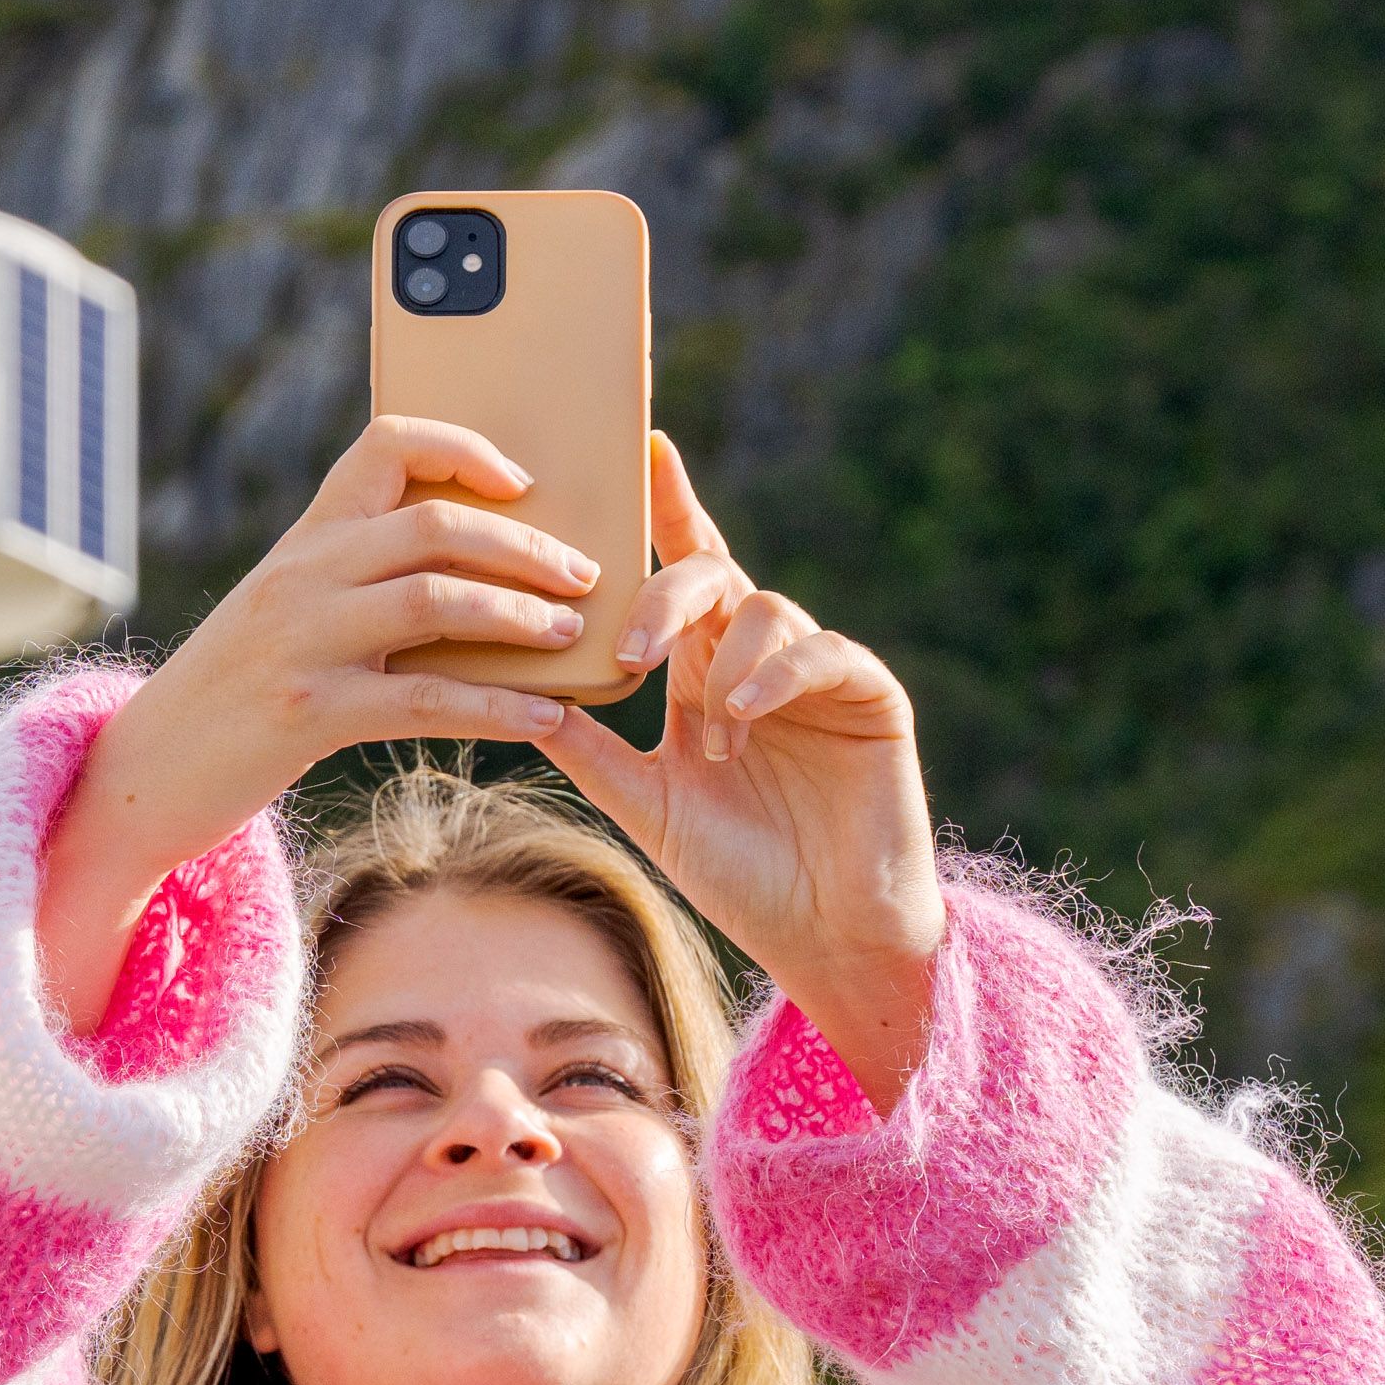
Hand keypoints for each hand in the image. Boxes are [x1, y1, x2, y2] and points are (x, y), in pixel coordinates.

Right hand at [38, 416, 594, 1035]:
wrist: (141, 772)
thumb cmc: (230, 696)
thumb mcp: (281, 614)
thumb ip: (354, 581)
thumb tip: (470, 574)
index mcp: (304, 540)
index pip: (386, 444)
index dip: (465, 448)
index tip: (523, 480)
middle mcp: (303, 575)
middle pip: (436, 524)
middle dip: (527, 545)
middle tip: (585, 572)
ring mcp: (303, 642)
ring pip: (438, 599)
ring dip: (522, 614)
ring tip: (574, 633)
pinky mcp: (311, 714)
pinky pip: (427, 700)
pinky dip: (500, 707)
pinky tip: (547, 718)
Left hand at [537, 433, 946, 1108]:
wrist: (824, 936)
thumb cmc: (738, 871)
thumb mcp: (644, 803)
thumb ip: (588, 747)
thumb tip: (513, 694)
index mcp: (703, 667)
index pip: (681, 569)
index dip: (665, 506)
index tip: (638, 449)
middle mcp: (758, 655)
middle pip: (711, 573)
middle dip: (665, 593)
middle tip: (628, 646)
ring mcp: (818, 670)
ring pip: (765, 610)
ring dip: (722, 669)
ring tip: (709, 738)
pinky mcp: (871, 694)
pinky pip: (824, 653)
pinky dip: (777, 677)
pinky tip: (742, 717)